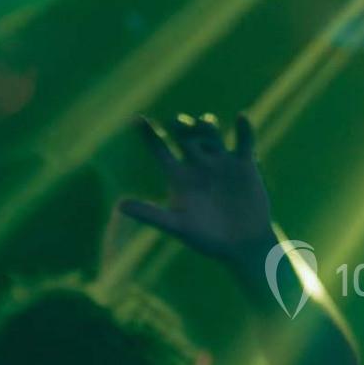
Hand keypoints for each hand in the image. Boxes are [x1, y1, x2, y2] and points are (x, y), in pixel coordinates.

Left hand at [119, 113, 272, 259]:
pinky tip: (241, 119)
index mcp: (178, 176)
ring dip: (207, 125)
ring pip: (212, 134)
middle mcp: (198, 165)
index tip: (138, 119)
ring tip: (205, 125)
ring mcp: (221, 162)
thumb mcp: (178, 226)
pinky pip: (244, 141)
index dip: (148, 135)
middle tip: (178, 124)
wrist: (242, 246)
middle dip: (181, 128)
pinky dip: (244, 130)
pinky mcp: (244, 165)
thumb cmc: (207, 239)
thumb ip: (151, 214)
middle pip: (186, 137)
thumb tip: (119, 206)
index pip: (160, 150)